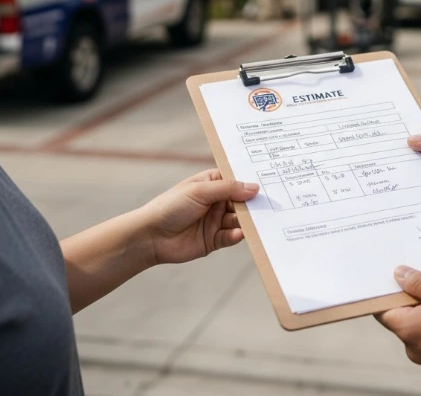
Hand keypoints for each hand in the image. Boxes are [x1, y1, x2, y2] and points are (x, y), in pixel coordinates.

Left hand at [139, 169, 258, 264]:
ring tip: (256, 222)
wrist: (151, 236)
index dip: (251, 182)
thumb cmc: (170, 206)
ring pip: (239, 220)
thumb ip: (229, 189)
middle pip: (242, 202)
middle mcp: (216, 202)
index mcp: (212, 184)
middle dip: (253, 204)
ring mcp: (216, 221)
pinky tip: (240, 233)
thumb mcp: (200, 191)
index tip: (270, 183)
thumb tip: (254, 187)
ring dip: (247, 221)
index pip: (237, 181)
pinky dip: (237, 235)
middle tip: (268, 205)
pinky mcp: (214, 240)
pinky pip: (231, 237)